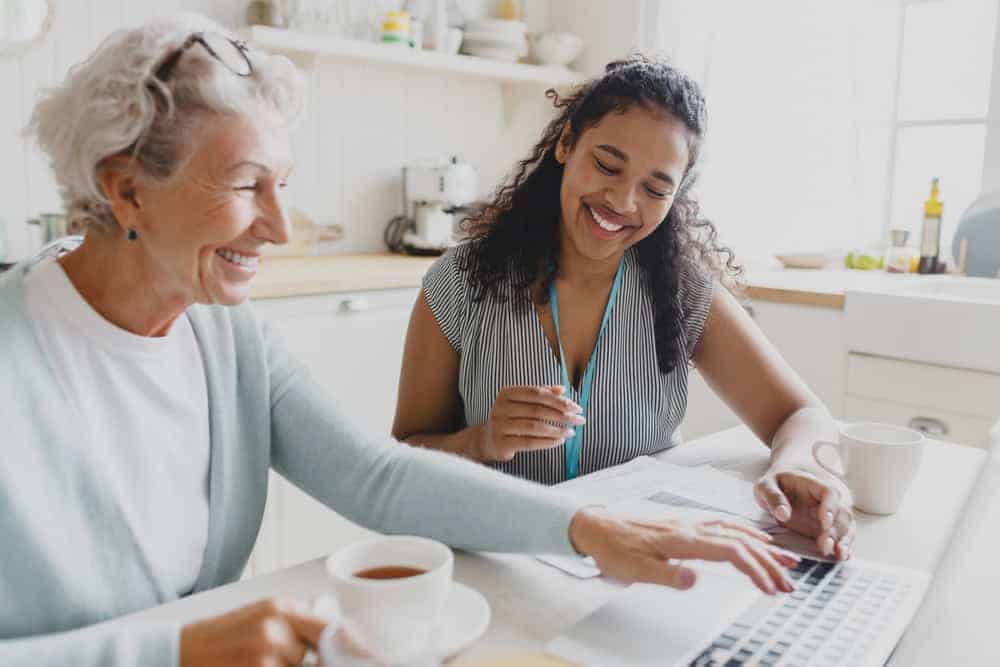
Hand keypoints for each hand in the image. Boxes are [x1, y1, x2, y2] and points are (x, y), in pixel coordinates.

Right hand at [179, 597, 364, 666]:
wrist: (179, 651)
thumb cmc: (223, 636)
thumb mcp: (262, 616)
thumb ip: (298, 623)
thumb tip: (341, 635)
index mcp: (281, 607)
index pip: (330, 629)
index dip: (345, 648)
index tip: (356, 657)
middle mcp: (275, 626)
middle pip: (319, 656)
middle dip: (310, 661)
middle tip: (284, 656)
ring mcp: (264, 651)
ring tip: (258, 661)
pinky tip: (254, 665)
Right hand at [478, 385, 584, 461]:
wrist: (487, 440)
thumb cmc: (510, 419)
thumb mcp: (522, 403)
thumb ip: (541, 394)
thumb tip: (562, 389)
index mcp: (507, 393)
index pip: (537, 393)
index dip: (558, 400)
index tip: (576, 407)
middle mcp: (501, 407)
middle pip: (537, 409)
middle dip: (562, 415)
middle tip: (579, 420)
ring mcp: (499, 426)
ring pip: (535, 426)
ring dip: (557, 429)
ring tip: (571, 431)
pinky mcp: (502, 443)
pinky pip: (529, 442)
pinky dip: (548, 441)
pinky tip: (560, 440)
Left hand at [569, 507, 797, 594]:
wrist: (596, 526)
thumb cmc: (614, 549)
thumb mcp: (634, 570)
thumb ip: (666, 576)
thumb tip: (694, 580)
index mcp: (682, 539)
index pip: (730, 551)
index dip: (755, 568)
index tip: (771, 587)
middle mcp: (690, 526)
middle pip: (740, 540)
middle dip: (768, 561)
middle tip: (789, 581)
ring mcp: (689, 522)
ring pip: (735, 529)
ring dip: (762, 544)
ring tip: (786, 559)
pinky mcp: (685, 522)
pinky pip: (723, 524)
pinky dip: (745, 530)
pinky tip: (754, 537)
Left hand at [754, 465, 855, 559]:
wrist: (786, 482)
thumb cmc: (777, 482)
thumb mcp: (767, 485)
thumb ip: (773, 497)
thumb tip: (783, 514)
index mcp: (815, 483)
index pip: (829, 493)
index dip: (830, 507)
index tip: (823, 522)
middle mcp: (830, 498)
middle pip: (841, 513)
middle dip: (835, 530)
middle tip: (826, 545)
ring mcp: (834, 512)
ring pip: (847, 525)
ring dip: (845, 540)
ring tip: (840, 555)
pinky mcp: (832, 526)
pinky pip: (845, 535)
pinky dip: (846, 545)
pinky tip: (844, 556)